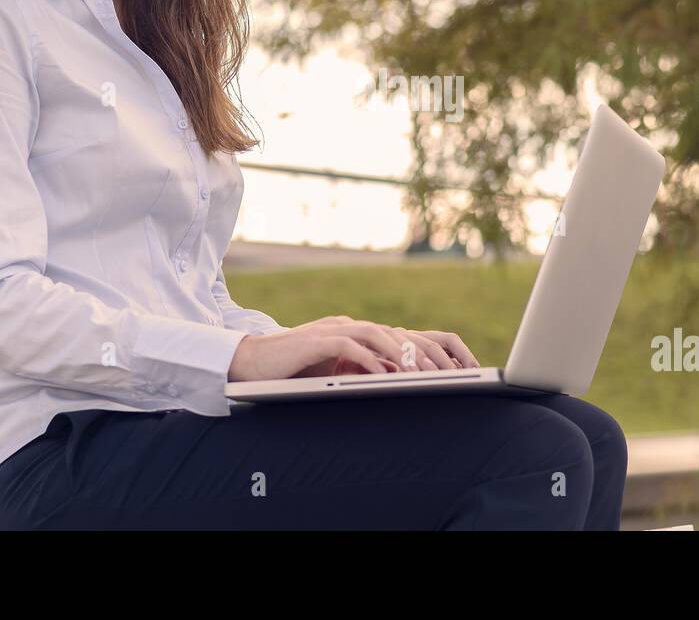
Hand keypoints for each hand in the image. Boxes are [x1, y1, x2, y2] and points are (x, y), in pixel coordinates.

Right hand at [293, 316, 480, 371]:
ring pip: (376, 332)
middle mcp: (346, 326)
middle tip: (443, 372)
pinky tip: (381, 372)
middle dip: (420, 351)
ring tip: (418, 371)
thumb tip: (390, 373)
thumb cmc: (293, 370)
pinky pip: (348, 344)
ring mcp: (331, 330)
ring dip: (400, 351)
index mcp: (353, 332)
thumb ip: (361, 367)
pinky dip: (367, 357)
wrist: (252, 363)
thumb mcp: (334, 370)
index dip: (422, 350)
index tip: (447, 369)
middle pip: (393, 331)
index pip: (396, 335)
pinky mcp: (315, 340)